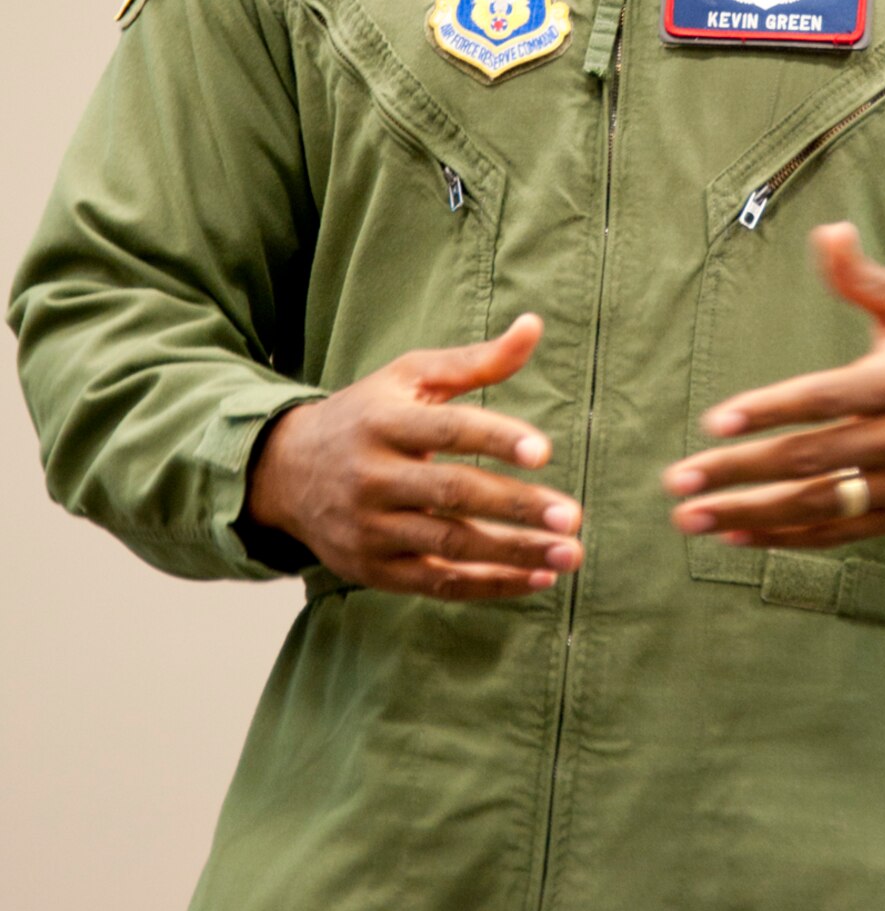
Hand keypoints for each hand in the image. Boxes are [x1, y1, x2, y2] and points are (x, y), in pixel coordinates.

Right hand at [246, 315, 583, 598]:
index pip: (447, 430)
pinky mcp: (372, 569)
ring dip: (514, 554)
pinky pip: (437, 584)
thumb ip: (476, 360)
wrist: (285, 471)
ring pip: (449, 546)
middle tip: (572, 515)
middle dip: (516, 507)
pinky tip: (537, 579)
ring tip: (569, 555)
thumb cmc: (368, 414)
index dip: (496, 438)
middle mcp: (372, 476)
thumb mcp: (410, 377)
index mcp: (384, 421)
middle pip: (451, 494)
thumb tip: (535, 325)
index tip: (545, 451)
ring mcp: (370, 527)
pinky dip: (490, 586)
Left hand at [661, 223, 884, 546]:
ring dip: (750, 515)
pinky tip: (736, 536)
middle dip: (739, 472)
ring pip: (820, 505)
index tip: (714, 422)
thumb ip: (863, 276)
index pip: (827, 399)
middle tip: (678, 481)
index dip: (770, 411)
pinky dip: (787, 538)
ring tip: (691, 518)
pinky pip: (840, 533)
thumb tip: (828, 230)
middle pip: (812, 459)